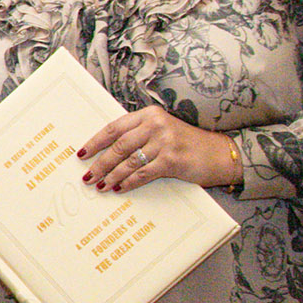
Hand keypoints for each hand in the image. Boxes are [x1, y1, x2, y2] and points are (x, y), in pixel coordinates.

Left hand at [80, 104, 240, 192]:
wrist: (220, 154)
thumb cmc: (186, 143)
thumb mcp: (162, 130)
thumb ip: (138, 134)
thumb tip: (105, 151)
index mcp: (149, 115)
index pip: (114, 128)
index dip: (95, 142)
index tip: (82, 154)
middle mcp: (156, 125)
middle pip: (118, 146)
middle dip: (100, 163)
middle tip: (88, 176)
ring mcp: (165, 142)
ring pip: (128, 161)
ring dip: (111, 175)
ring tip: (100, 185)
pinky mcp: (172, 160)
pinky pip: (143, 174)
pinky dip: (128, 182)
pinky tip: (119, 188)